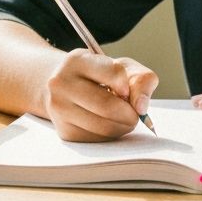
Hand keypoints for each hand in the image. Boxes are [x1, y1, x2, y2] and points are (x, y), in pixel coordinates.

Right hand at [43, 49, 158, 141]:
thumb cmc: (100, 75)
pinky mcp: (64, 132)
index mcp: (77, 61)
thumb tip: (141, 107)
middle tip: (135, 113)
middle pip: (108, 106)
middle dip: (130, 113)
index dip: (128, 86)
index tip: (128, 92)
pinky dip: (112, 134)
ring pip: (104, 127)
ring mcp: (60, 109)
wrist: (66, 87)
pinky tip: (109, 123)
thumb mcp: (122, 67)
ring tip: (123, 117)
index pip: (112, 73)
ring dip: (124, 126)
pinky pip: (99, 139)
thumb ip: (141, 79)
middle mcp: (62, 84)